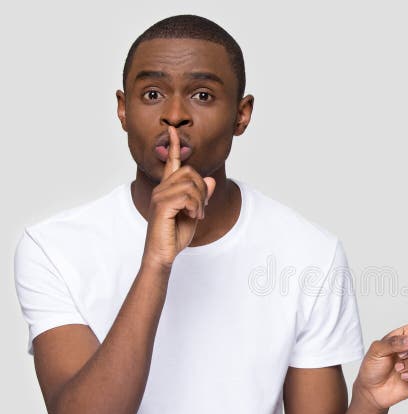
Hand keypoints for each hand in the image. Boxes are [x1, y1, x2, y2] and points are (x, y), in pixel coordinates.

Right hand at [141, 126, 215, 269]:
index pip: (172, 163)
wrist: (163, 253)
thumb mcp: (194, 213)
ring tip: (197, 214)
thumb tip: (211, 180)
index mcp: (168, 188)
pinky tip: (193, 216)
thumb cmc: (175, 235)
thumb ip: (202, 196)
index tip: (172, 129)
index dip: (173, 145)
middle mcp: (162, 188)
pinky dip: (196, 206)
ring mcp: (160, 196)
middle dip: (203, 189)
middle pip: (191, 172)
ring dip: (201, 201)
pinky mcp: (162, 205)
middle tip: (201, 207)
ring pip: (192, 184)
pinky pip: (187, 196)